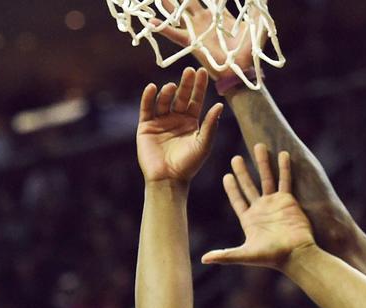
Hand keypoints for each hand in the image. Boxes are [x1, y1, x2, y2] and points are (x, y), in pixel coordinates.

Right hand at [137, 67, 223, 184]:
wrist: (168, 179)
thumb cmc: (189, 164)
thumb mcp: (203, 144)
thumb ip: (210, 125)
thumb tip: (219, 105)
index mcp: (191, 122)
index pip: (196, 100)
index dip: (199, 86)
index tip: (202, 72)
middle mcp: (176, 119)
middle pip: (181, 96)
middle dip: (185, 84)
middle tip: (189, 71)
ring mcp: (160, 121)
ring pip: (164, 101)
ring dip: (167, 92)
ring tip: (171, 86)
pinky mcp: (146, 126)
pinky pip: (146, 108)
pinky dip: (148, 97)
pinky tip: (152, 88)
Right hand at [154, 0, 258, 83]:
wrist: (242, 71)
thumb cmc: (250, 51)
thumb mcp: (257, 28)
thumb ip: (258, 12)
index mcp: (219, 16)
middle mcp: (204, 21)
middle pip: (188, 1)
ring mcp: (196, 31)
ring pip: (178, 13)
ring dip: (168, 4)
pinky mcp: (191, 43)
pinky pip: (173, 34)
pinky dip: (162, 28)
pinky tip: (150, 21)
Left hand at [203, 144, 314, 269]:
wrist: (296, 254)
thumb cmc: (272, 257)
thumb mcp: (245, 255)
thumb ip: (225, 255)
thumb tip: (204, 260)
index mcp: (249, 220)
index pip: (237, 199)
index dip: (231, 188)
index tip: (226, 175)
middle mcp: (261, 209)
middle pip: (249, 186)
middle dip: (242, 172)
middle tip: (236, 157)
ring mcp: (275, 203)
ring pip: (267, 178)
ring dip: (263, 163)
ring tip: (258, 146)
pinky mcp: (289, 201)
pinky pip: (286, 180)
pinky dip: (284, 168)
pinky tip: (282, 154)